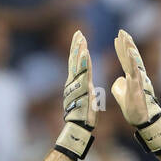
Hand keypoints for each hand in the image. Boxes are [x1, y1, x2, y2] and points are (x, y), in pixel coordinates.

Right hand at [53, 30, 95, 160]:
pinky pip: (83, 73)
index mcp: (75, 82)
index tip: (79, 37)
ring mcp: (76, 85)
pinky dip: (84, 62)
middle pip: (74, 60)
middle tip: (79, 33)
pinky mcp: (81, 89)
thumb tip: (86, 81)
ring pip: (78, 64)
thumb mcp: (85, 96)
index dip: (77, 50)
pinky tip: (86, 52)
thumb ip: (84, 86)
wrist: (78, 127)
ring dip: (79, 51)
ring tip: (82, 38)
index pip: (76, 63)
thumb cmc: (83, 114)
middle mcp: (73, 82)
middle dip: (76, 46)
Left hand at [111, 29, 160, 154]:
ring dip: (129, 49)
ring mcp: (138, 81)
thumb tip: (119, 80)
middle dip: (126, 44)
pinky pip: (135, 72)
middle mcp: (136, 76)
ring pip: (133, 62)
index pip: (126, 59)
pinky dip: (132, 62)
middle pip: (130, 57)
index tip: (118, 37)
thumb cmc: (133, 109)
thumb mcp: (122, 95)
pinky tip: (129, 53)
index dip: (122, 48)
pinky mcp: (137, 87)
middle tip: (122, 31)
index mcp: (131, 77)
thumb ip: (120, 86)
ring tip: (125, 37)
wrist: (140, 121)